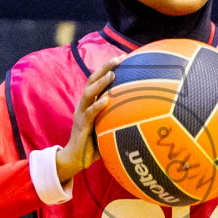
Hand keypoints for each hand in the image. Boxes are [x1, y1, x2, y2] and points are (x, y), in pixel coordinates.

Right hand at [55, 57, 119, 184]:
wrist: (76, 159)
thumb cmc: (94, 143)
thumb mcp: (107, 127)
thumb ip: (117, 117)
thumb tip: (141, 112)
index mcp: (89, 103)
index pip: (98, 80)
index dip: (108, 68)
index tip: (122, 58)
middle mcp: (84, 105)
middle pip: (92, 80)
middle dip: (105, 68)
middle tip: (118, 59)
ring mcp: (81, 114)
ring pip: (89, 93)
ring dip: (100, 82)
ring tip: (112, 74)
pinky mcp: (81, 125)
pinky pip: (90, 113)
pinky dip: (98, 105)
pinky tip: (106, 100)